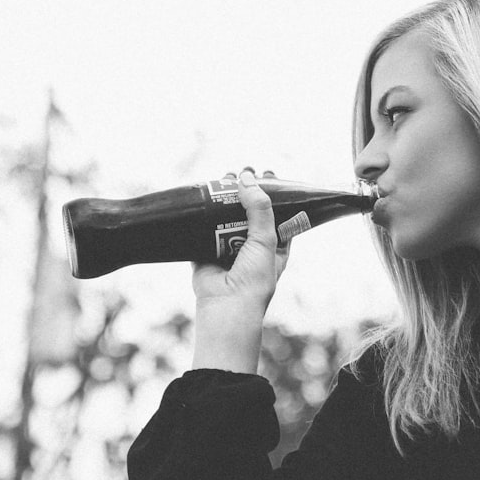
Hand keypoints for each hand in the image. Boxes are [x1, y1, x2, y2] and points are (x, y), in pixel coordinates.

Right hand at [192, 169, 289, 304]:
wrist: (226, 306)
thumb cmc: (254, 279)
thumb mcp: (266, 240)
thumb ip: (259, 209)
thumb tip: (246, 178)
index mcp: (275, 247)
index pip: (277, 214)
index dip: (273, 195)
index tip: (268, 175)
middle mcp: (252, 247)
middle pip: (249, 213)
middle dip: (246, 193)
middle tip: (242, 173)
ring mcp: (228, 249)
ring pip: (225, 218)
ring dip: (223, 200)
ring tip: (222, 178)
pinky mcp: (205, 252)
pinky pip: (203, 229)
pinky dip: (202, 215)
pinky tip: (202, 196)